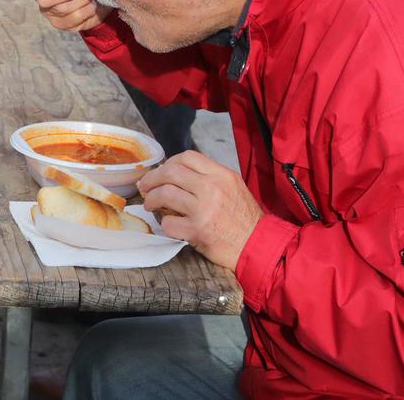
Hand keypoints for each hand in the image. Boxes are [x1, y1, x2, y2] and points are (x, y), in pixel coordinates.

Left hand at [137, 151, 265, 269]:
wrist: (259, 246)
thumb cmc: (246, 219)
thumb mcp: (234, 188)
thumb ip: (210, 178)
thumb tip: (179, 174)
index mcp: (221, 175)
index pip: (187, 157)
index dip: (169, 162)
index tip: (162, 171)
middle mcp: (212, 188)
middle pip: (170, 172)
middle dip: (152, 178)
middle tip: (145, 186)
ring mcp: (203, 209)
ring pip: (164, 194)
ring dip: (151, 199)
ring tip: (149, 204)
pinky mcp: (197, 231)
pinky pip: (169, 222)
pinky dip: (165, 223)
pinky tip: (169, 225)